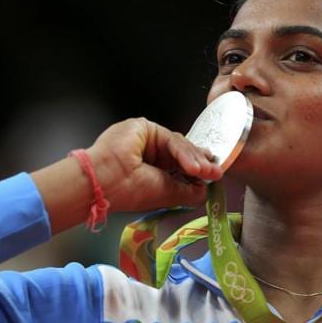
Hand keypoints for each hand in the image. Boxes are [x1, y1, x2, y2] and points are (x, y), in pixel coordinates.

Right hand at [32, 117, 222, 234]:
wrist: (105, 182)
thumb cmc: (128, 192)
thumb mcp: (168, 194)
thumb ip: (190, 191)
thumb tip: (208, 188)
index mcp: (153, 171)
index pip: (181, 166)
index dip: (199, 169)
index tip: (215, 175)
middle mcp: (151, 154)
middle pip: (183, 153)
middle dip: (202, 164)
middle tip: (216, 172)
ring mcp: (147, 140)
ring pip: (180, 145)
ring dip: (196, 160)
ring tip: (206, 172)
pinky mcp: (144, 128)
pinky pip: (171, 139)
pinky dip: (184, 153)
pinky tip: (193, 166)